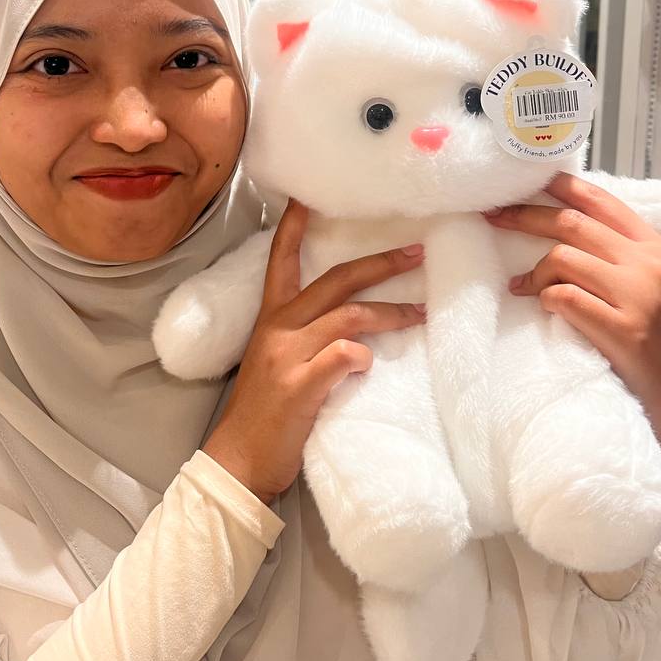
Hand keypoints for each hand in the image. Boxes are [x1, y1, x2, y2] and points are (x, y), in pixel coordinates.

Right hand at [203, 198, 425, 504]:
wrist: (238, 463)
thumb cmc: (262, 415)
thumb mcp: (275, 364)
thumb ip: (304, 339)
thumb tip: (350, 331)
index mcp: (270, 320)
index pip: (281, 260)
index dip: (295, 227)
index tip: (310, 197)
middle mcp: (278, 329)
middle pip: (335, 280)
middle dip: (380, 263)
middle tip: (416, 252)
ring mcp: (289, 356)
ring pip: (350, 316)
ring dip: (392, 312)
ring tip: (421, 314)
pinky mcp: (302, 385)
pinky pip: (344, 355)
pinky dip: (363, 356)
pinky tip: (370, 365)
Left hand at [484, 171, 660, 449]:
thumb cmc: (651, 340)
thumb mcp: (643, 286)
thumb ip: (612, 256)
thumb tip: (557, 225)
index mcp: (654, 248)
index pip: (602, 203)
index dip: (561, 187)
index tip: (527, 180)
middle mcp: (649, 265)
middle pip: (572, 224)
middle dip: (525, 217)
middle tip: (495, 217)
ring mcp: (639, 297)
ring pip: (563, 259)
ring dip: (535, 273)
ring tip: (526, 287)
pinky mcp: (623, 330)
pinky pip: (564, 297)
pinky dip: (545, 299)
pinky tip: (543, 307)